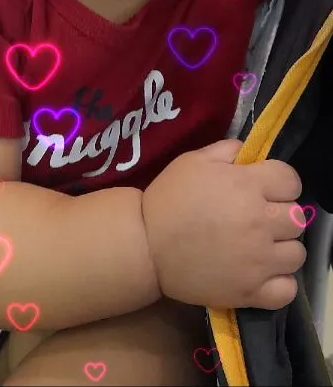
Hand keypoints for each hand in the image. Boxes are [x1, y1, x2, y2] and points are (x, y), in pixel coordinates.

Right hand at [142, 139, 305, 309]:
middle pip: (297, 217)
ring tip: (261, 246)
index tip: (265, 188)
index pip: (291, 180)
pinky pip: (287, 290)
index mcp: (247, 185)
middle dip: (281, 213)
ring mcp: (257, 260)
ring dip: (282, 247)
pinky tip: (263, 273)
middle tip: (259, 217)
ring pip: (297, 253)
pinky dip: (280, 282)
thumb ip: (228, 151)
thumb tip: (250, 154)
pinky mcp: (249, 291)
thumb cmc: (169, 198)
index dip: (279, 182)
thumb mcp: (194, 160)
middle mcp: (259, 221)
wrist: (145, 244)